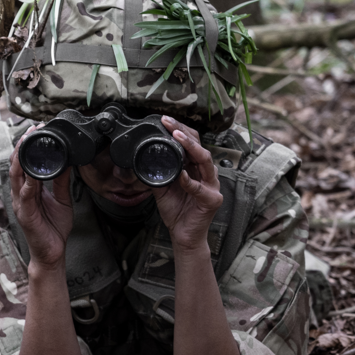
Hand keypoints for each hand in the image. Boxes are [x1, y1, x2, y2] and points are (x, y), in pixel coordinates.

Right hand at [9, 126, 73, 269]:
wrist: (53, 253)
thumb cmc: (53, 228)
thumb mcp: (62, 199)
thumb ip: (61, 181)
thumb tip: (67, 162)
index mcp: (29, 189)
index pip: (25, 163)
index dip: (27, 146)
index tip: (36, 131)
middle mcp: (21, 194)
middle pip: (17, 165)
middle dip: (22, 146)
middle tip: (31, 131)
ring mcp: (20, 203)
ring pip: (16, 176)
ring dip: (21, 158)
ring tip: (26, 143)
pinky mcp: (24, 214)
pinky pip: (25, 194)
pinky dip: (28, 181)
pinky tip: (32, 172)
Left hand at [152, 117, 223, 252]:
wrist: (182, 234)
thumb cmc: (176, 209)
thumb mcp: (161, 186)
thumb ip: (157, 171)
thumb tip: (142, 156)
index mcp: (195, 168)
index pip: (191, 143)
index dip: (179, 130)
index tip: (164, 120)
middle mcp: (206, 173)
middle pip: (199, 146)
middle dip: (183, 132)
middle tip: (168, 122)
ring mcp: (212, 186)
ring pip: (205, 161)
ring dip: (190, 147)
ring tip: (177, 137)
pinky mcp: (212, 200)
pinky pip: (201, 188)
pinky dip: (189, 181)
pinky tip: (180, 174)